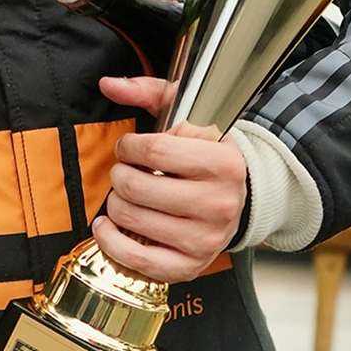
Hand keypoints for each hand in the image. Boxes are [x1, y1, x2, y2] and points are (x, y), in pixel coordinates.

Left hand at [91, 73, 246, 283]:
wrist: (242, 198)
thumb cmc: (208, 155)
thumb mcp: (188, 116)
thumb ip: (148, 92)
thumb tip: (108, 84)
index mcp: (222, 164)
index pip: (154, 150)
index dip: (129, 146)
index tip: (129, 147)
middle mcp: (218, 204)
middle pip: (136, 187)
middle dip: (120, 175)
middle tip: (128, 172)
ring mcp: (205, 239)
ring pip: (131, 219)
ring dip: (116, 204)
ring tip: (128, 195)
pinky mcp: (190, 266)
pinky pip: (138, 260)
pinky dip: (112, 242)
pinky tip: (108, 226)